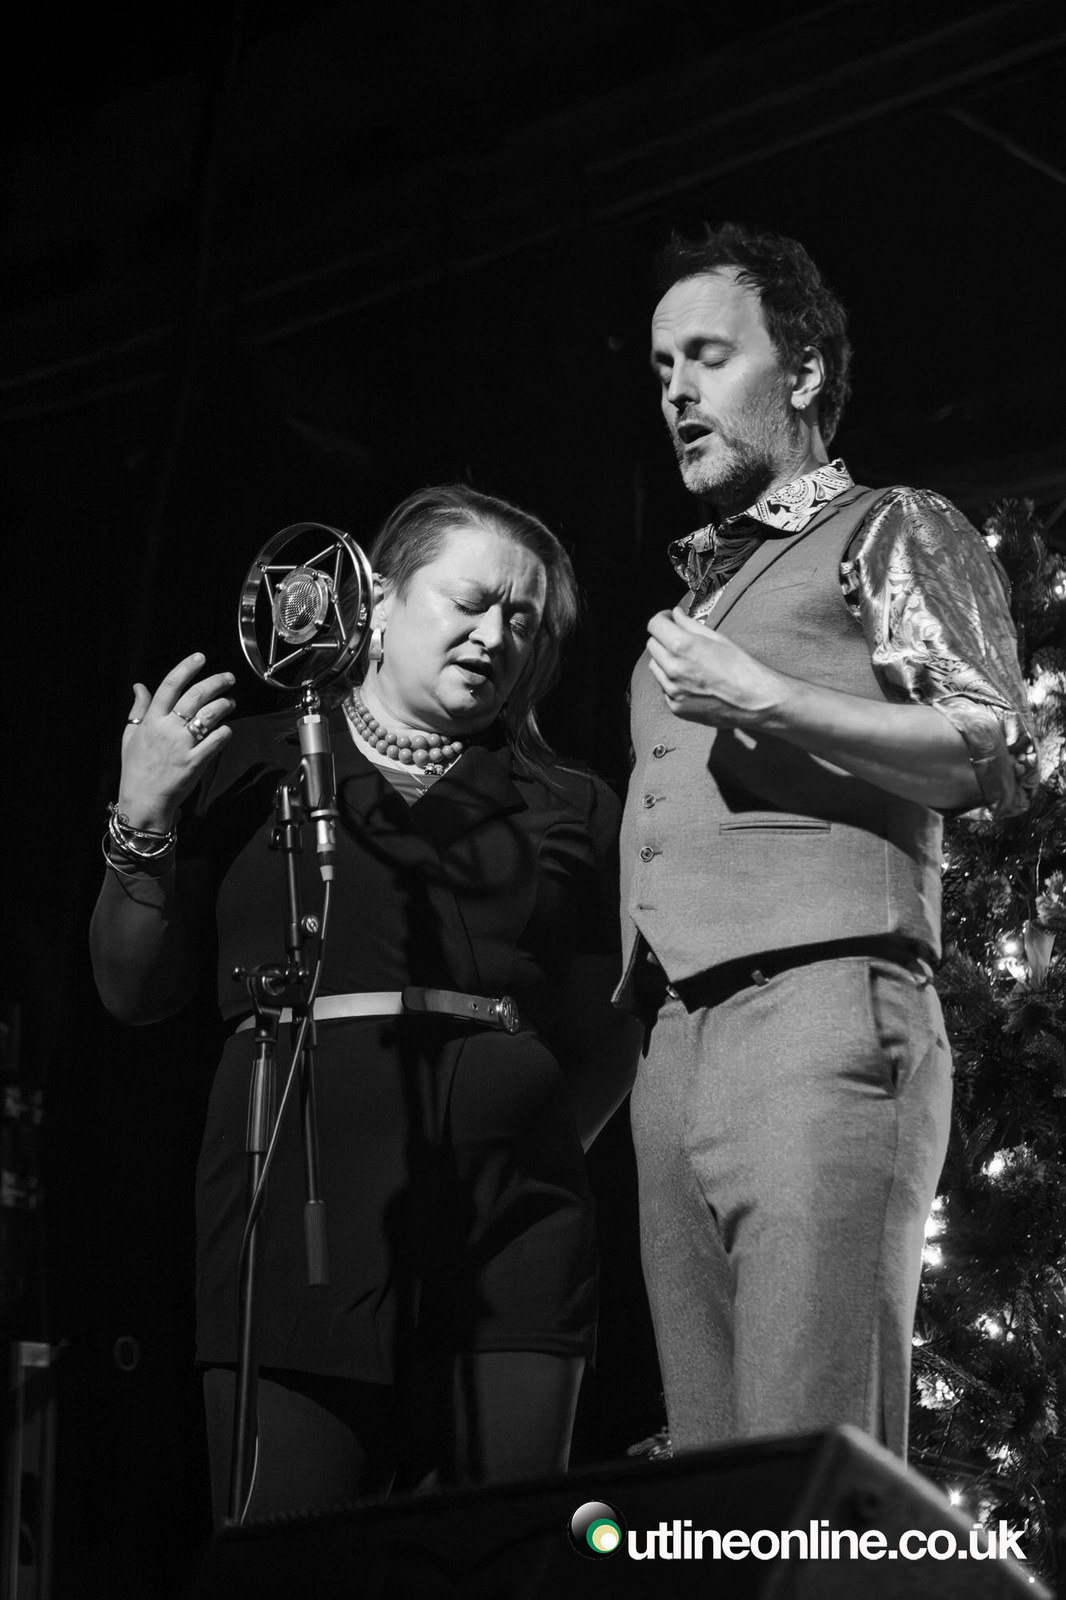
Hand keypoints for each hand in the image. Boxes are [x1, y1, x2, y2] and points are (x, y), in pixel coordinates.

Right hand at [118, 653, 235, 828]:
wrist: (144, 800)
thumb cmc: (136, 768)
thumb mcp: (130, 736)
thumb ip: (138, 709)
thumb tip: (139, 686)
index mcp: (151, 720)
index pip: (170, 685)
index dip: (186, 668)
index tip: (200, 657)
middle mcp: (167, 729)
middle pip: (195, 696)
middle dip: (216, 682)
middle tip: (228, 678)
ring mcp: (182, 745)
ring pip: (209, 715)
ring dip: (224, 704)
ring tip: (230, 702)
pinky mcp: (195, 762)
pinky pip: (217, 740)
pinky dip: (225, 731)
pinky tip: (226, 729)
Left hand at [646, 607, 783, 728]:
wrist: (754, 702)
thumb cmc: (741, 668)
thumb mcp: (717, 638)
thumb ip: (690, 624)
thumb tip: (676, 614)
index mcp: (682, 646)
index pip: (654, 625)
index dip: (661, 619)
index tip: (668, 619)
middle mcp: (672, 668)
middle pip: (651, 645)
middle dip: (663, 638)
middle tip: (679, 638)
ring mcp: (671, 690)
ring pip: (655, 667)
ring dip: (665, 660)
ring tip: (687, 662)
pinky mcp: (675, 706)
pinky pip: (664, 687)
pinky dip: (672, 681)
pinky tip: (692, 680)